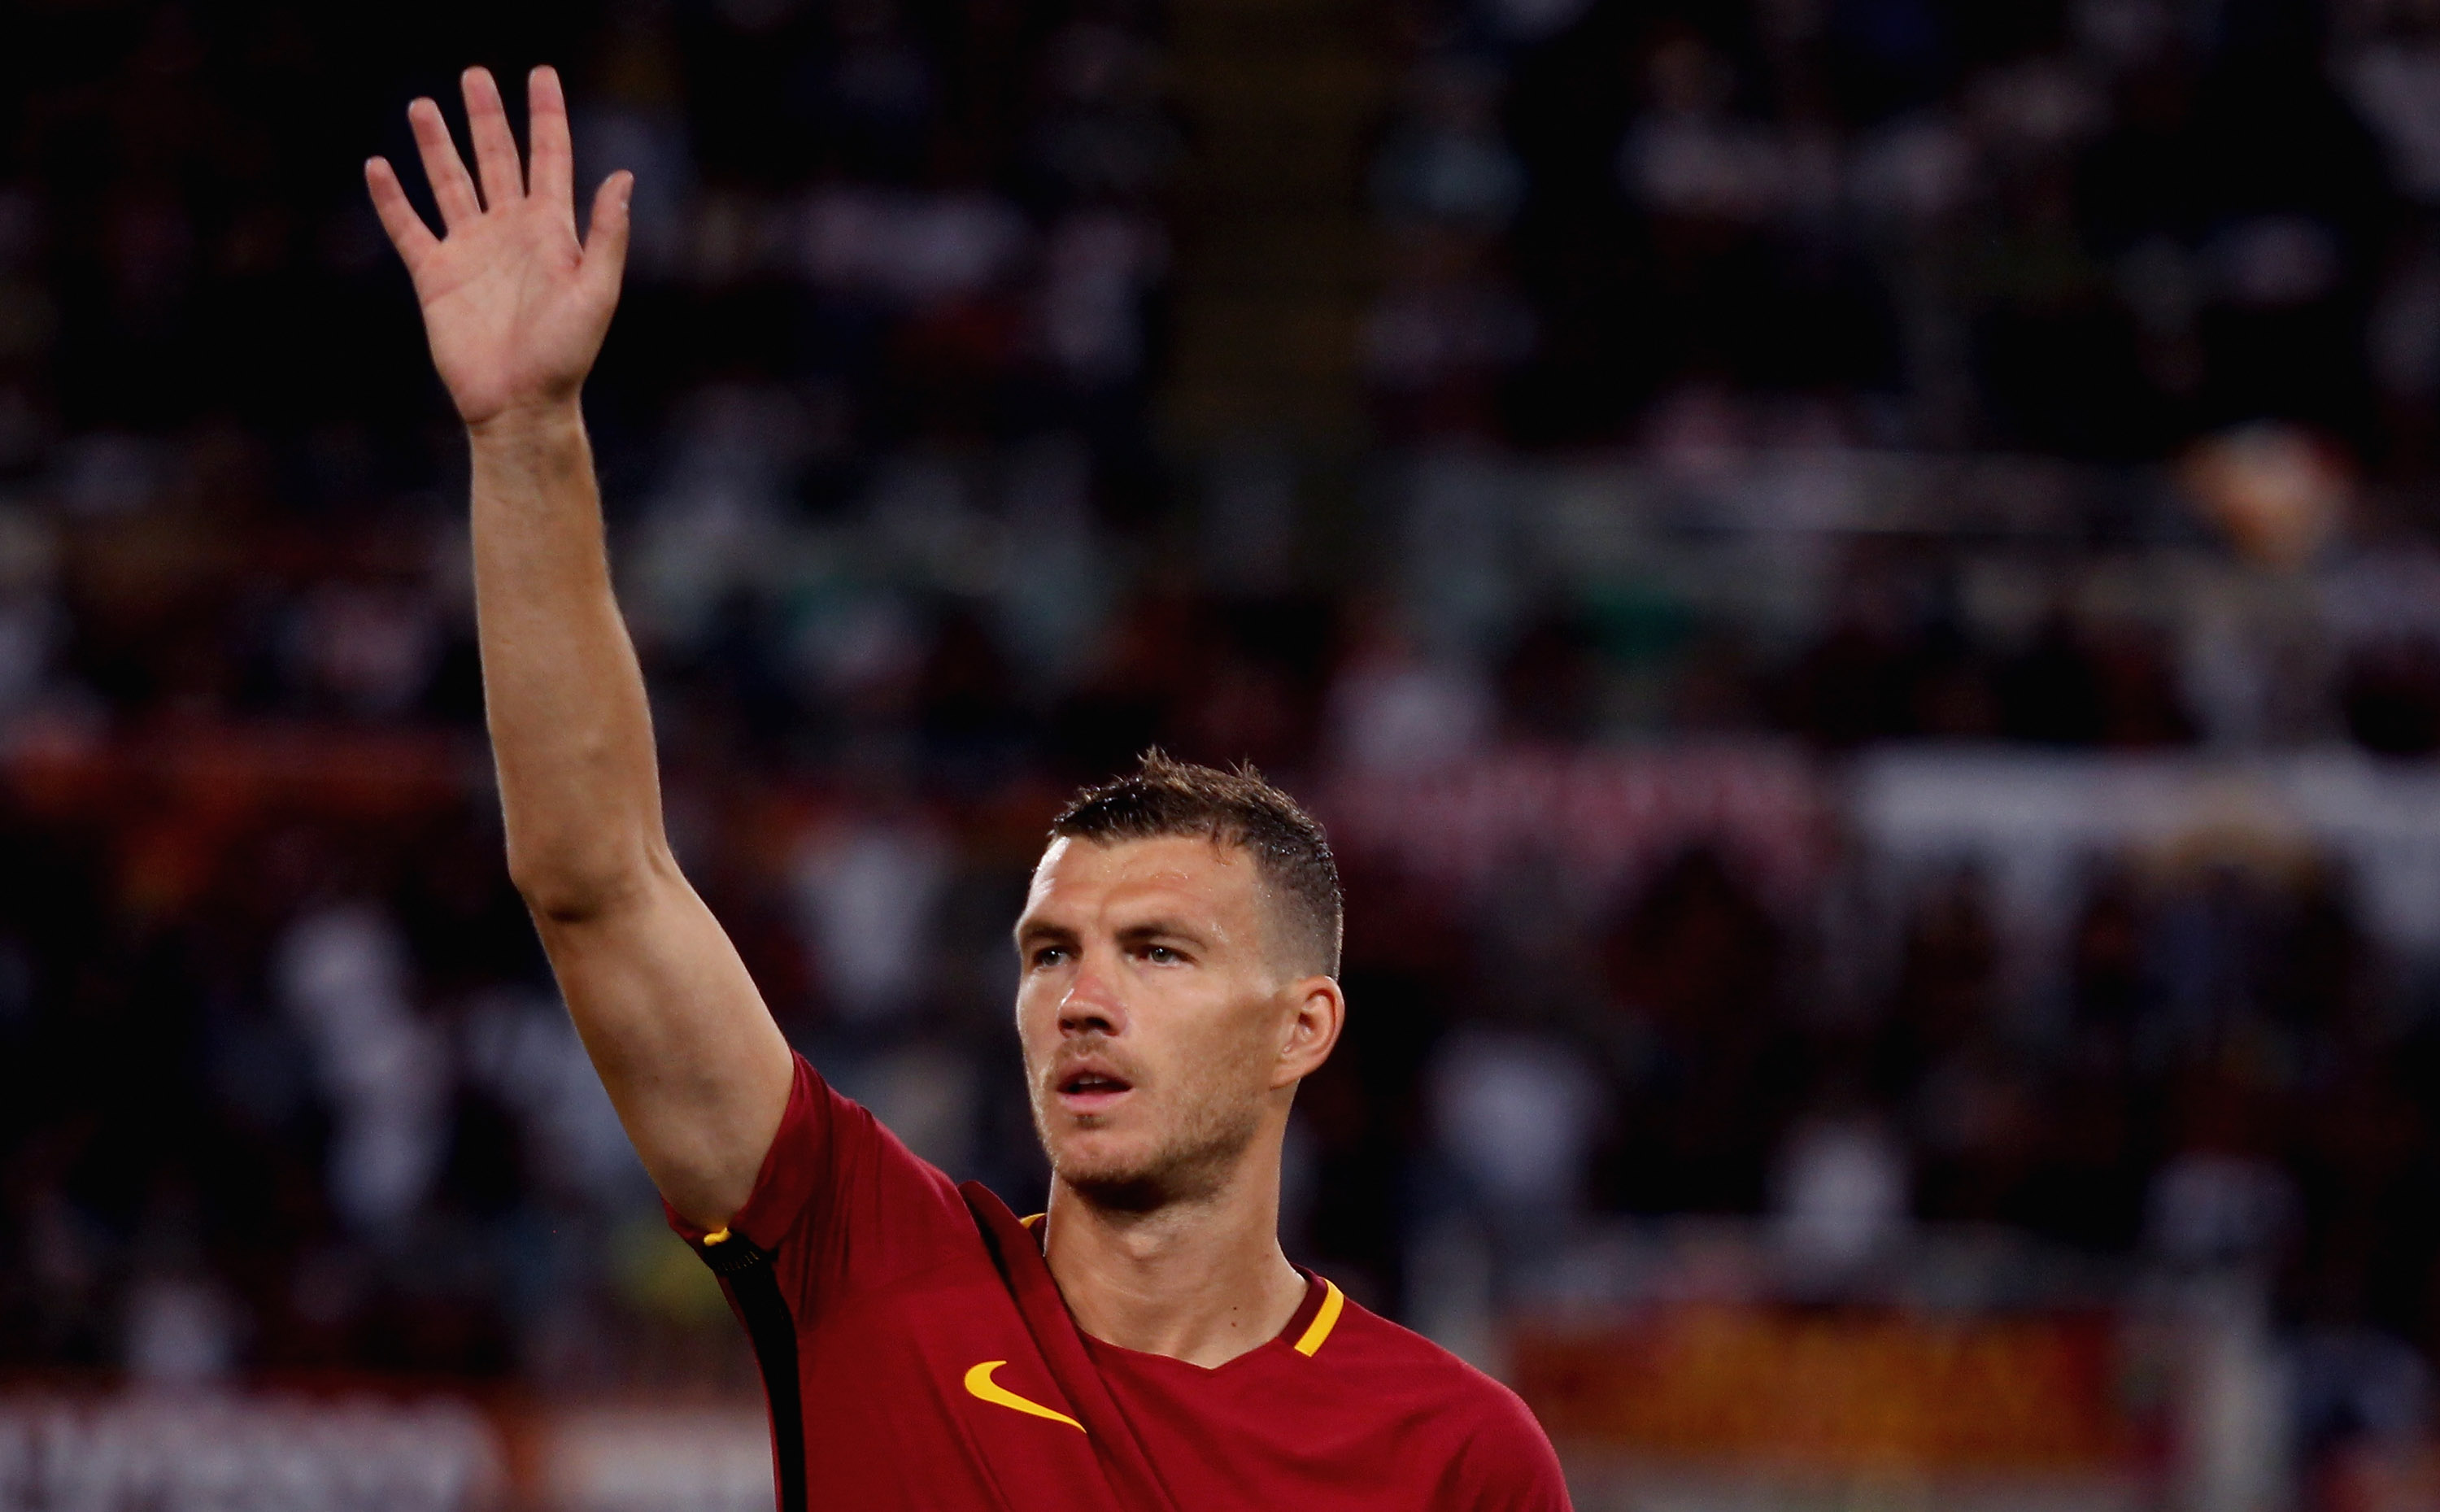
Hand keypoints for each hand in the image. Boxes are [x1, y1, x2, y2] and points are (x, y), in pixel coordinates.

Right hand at [366, 66, 630, 429]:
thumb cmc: (566, 356)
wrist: (520, 404)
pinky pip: (409, 228)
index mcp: (551, 231)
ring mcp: (470, 250)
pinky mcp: (435, 276)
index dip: (546, 117)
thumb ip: (607, 235)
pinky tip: (379, 166)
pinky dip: (392, 199)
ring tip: (423, 105)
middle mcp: (509, 232)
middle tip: (475, 75)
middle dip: (486, 117)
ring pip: (450, 182)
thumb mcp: (597, 293)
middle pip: (495, 158)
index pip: (549, 158)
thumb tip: (623, 177)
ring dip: (436, 145)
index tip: (541, 75)